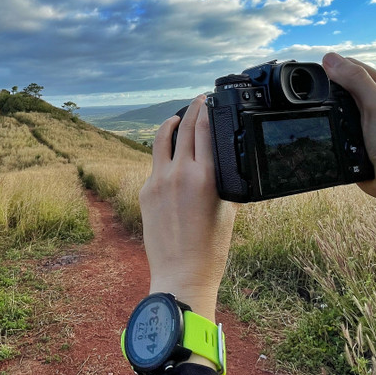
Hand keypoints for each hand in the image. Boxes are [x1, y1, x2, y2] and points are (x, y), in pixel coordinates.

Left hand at [139, 95, 238, 320]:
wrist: (181, 275)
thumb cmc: (211, 249)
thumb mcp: (229, 210)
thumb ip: (226, 181)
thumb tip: (226, 160)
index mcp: (206, 176)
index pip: (205, 130)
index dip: (207, 110)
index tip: (210, 100)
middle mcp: (180, 173)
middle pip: (185, 128)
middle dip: (192, 110)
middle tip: (199, 100)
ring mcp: (158, 181)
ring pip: (162, 140)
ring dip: (171, 124)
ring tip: (177, 117)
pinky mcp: (146, 192)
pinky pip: (156, 165)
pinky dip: (164, 154)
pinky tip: (169, 154)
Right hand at [322, 52, 375, 256]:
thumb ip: (356, 80)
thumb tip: (330, 59)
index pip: (355, 67)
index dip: (334, 67)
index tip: (314, 71)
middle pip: (343, 85)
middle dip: (328, 87)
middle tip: (311, 92)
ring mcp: (364, 120)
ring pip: (337, 105)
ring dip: (327, 107)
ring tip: (315, 108)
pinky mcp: (354, 136)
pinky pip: (335, 123)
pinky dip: (328, 123)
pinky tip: (321, 124)